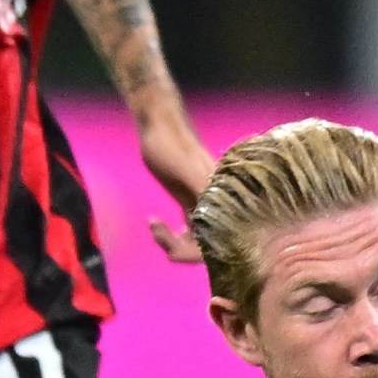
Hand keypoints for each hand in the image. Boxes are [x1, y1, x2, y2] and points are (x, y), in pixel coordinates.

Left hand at [138, 114, 218, 263]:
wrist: (158, 125)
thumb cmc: (168, 145)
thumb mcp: (183, 170)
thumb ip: (204, 191)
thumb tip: (221, 223)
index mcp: (223, 200)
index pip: (219, 243)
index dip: (194, 253)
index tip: (169, 246)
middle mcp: (220, 205)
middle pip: (209, 248)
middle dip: (181, 249)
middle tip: (156, 230)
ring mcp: (207, 205)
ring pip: (199, 242)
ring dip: (175, 243)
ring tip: (154, 227)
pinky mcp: (194, 202)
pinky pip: (192, 232)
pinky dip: (175, 236)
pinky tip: (158, 226)